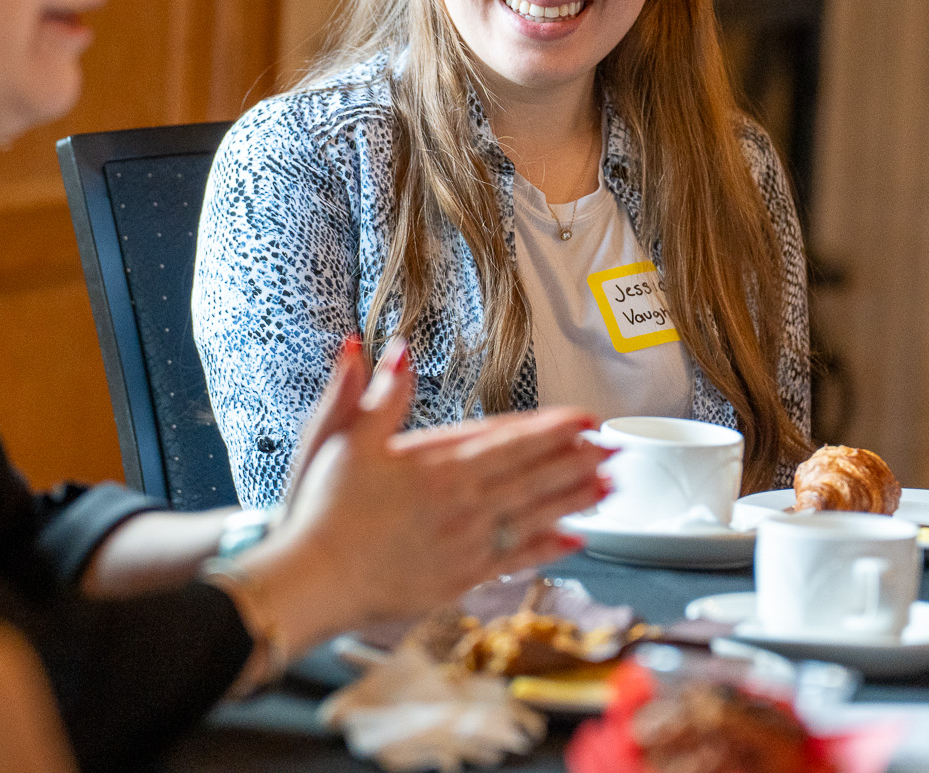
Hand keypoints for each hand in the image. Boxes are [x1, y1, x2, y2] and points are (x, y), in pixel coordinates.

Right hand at [234, 340, 611, 652]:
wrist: (314, 580)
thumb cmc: (325, 509)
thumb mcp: (344, 437)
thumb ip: (379, 394)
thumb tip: (393, 349)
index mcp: (438, 465)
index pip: (508, 440)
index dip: (551, 428)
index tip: (584, 419)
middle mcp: (461, 503)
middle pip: (532, 476)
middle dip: (577, 460)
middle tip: (614, 448)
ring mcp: (465, 543)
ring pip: (533, 515)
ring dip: (574, 499)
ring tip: (609, 487)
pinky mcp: (459, 578)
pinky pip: (515, 558)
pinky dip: (548, 548)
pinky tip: (574, 539)